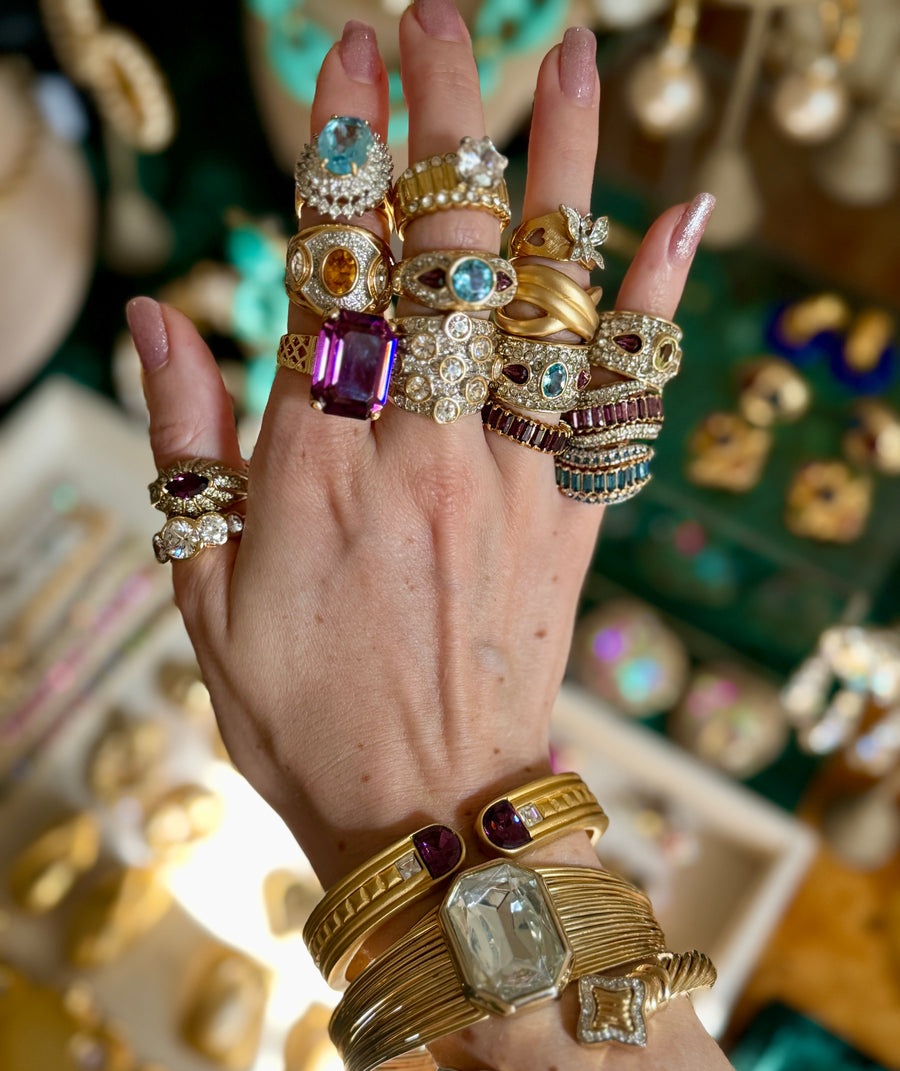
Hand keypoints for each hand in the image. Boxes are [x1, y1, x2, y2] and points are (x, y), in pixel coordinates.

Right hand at [128, 0, 711, 889]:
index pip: (327, 277)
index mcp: (311, 475)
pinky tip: (679, 221)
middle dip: (438, 123)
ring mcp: (507, 488)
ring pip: (535, 308)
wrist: (429, 821)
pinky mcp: (570, 524)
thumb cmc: (305, 721)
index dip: (339, 160)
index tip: (346, 63)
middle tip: (438, 12)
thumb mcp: (207, 601)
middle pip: (435, 261)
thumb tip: (157, 318)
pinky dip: (650, 309)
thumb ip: (188, 450)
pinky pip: (614, 402)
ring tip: (570, 61)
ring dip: (554, 175)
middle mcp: (417, 461)